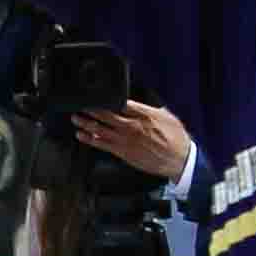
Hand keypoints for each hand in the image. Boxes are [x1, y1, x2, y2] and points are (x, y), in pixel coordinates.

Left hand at [71, 99, 195, 182]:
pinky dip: (91, 139)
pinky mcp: (124, 153)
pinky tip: (82, 135)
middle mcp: (133, 126)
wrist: (180, 160)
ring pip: (101, 130)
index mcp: (144, 114)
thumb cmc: (176, 138)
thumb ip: (150, 108)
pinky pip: (103, 145)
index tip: (95, 95)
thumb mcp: (167, 116)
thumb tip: (138, 102)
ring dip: (86, 123)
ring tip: (75, 118)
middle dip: (91, 109)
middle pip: (107, 115)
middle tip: (80, 104)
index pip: (120, 102)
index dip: (105, 98)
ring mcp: (127, 140)